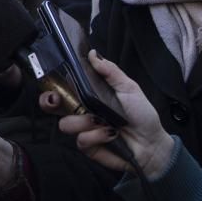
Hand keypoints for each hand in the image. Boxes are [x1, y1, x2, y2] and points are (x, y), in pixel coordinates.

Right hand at [57, 52, 173, 176]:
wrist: (153, 144)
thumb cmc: (142, 116)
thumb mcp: (129, 88)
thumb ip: (110, 71)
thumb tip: (92, 53)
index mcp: (88, 95)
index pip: (62, 87)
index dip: (51, 84)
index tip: (51, 81)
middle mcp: (81, 111)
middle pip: (51, 106)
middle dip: (48, 102)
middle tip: (57, 100)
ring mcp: (83, 129)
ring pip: (65, 124)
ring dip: (84, 122)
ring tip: (103, 121)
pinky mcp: (87, 146)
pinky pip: (81, 140)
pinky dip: (97, 136)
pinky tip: (110, 135)